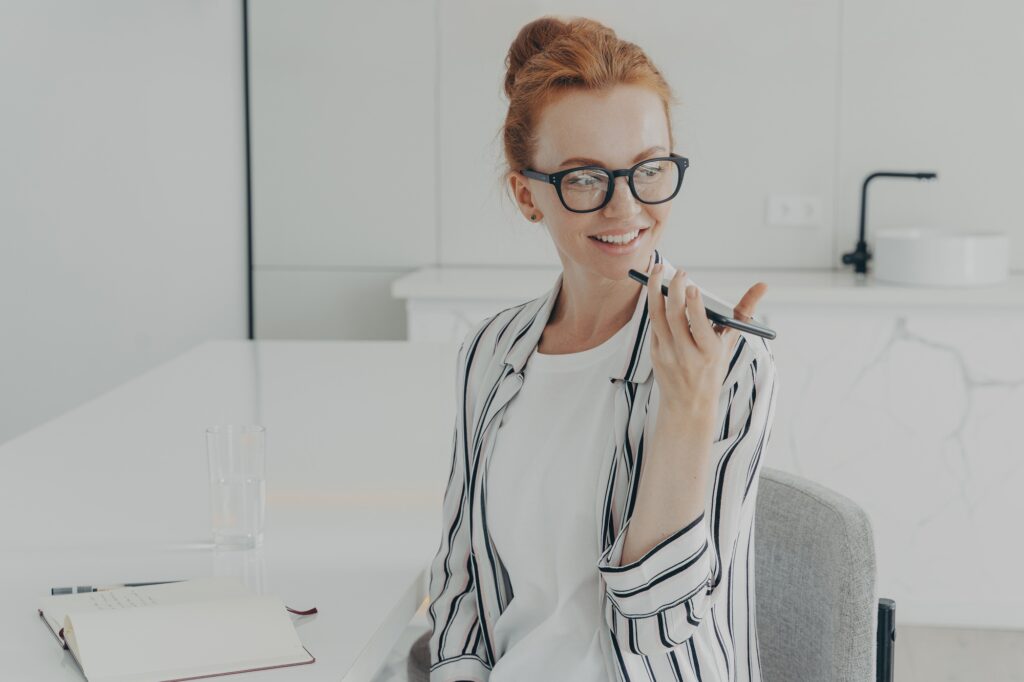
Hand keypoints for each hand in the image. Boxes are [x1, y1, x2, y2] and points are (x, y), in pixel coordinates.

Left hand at [647, 262, 767, 413]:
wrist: (688, 402)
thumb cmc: (713, 366)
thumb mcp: (730, 342)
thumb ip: (744, 312)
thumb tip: (763, 285)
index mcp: (709, 352)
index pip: (699, 326)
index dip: (694, 305)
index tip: (692, 286)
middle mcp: (686, 354)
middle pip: (674, 316)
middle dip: (674, 289)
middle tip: (679, 271)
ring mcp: (666, 354)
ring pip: (657, 316)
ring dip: (654, 290)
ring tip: (656, 270)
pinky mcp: (654, 353)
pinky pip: (653, 323)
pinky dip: (654, 304)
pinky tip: (656, 289)